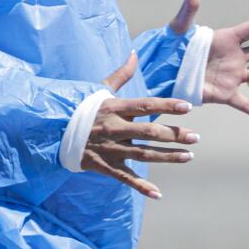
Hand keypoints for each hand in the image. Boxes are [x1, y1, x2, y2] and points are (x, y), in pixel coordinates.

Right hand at [82, 52, 199, 199]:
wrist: (53, 131)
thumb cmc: (81, 109)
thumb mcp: (99, 90)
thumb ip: (121, 75)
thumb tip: (134, 54)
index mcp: (113, 108)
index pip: (144, 105)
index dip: (166, 106)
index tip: (187, 107)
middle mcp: (114, 128)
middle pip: (149, 132)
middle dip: (174, 135)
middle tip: (195, 137)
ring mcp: (110, 149)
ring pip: (143, 154)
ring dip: (167, 157)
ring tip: (189, 156)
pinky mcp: (105, 166)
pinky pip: (125, 178)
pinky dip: (141, 187)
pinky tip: (158, 194)